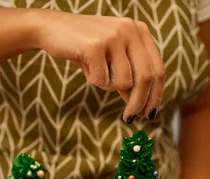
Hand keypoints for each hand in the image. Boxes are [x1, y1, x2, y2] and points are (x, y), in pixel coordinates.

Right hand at [36, 10, 164, 121]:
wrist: (51, 28)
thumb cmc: (86, 48)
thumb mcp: (114, 60)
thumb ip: (130, 77)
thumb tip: (144, 108)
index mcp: (140, 31)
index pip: (158, 69)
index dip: (155, 95)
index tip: (150, 113)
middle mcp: (130, 30)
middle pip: (146, 77)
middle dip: (138, 103)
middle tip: (129, 118)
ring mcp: (113, 36)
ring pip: (123, 82)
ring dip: (107, 85)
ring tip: (95, 71)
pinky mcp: (95, 45)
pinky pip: (102, 80)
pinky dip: (93, 79)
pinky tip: (85, 65)